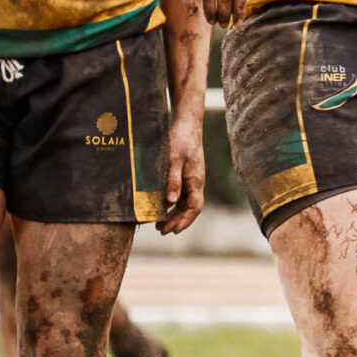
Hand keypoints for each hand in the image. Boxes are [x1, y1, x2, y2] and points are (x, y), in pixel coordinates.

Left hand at [158, 109, 205, 233]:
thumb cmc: (180, 140)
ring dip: (174, 215)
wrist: (187, 125)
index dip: (184, 221)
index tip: (172, 231)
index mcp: (196, 181)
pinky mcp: (187, 175)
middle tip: (161, 231)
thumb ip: (173, 181)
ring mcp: (192, 179)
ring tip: (159, 224)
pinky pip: (182, 195)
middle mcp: (196, 183)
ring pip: (185, 203)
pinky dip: (173, 205)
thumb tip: (171, 202)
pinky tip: (162, 207)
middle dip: (177, 222)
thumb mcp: (173, 160)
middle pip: (190, 209)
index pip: (194, 208)